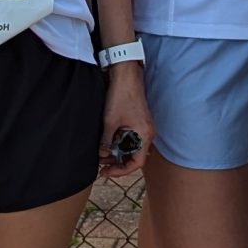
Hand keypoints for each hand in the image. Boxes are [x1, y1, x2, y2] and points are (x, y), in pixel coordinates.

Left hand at [99, 64, 151, 178]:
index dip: (121, 171)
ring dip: (116, 153)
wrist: (125, 75)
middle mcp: (146, 134)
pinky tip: (106, 144)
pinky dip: (118, 143)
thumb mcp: (110, 122)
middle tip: (100, 165)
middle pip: (133, 157)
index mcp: (145, 135)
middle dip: (117, 162)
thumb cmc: (121, 96)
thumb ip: (106, 142)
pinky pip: (129, 139)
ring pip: (130, 148)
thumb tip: (101, 156)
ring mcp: (142, 128)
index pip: (136, 163)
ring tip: (100, 155)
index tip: (106, 172)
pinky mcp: (136, 122)